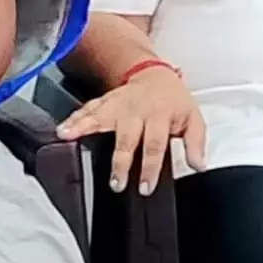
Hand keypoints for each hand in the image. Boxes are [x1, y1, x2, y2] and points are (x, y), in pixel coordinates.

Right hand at [56, 68, 203, 195]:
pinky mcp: (105, 102)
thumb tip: (198, 164)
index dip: (150, 167)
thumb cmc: (173, 100)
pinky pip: (88, 109)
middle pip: (126, 138)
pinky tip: (63, 129)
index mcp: (160, 116)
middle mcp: (137, 111)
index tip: (145, 187)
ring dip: (84, 129)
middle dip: (120, 162)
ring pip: (100, 117)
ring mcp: (118, 105)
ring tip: (69, 139)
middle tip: (116, 182)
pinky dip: (74, 119)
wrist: (157, 75)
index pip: (155, 145)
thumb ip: (195, 143)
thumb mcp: (193, 118)